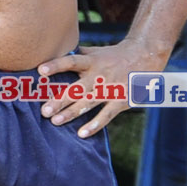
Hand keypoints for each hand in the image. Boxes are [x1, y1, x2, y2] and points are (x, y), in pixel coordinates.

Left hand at [37, 40, 169, 137]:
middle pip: (77, 88)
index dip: (56, 65)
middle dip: (60, 100)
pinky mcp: (122, 100)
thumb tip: (54, 53)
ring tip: (55, 121)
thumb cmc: (114, 55)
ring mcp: (111, 88)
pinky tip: (81, 134)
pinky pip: (106, 115)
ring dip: (71, 113)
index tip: (40, 71)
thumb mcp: (96, 51)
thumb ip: (77, 55)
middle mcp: (99, 75)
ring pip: (88, 103)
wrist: (145, 56)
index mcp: (91, 61)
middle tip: (44, 111)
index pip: (71, 62)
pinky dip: (95, 125)